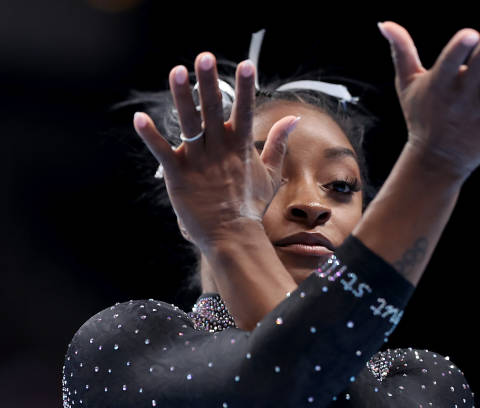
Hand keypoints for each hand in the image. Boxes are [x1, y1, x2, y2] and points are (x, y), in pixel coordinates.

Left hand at [133, 52, 300, 249]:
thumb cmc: (251, 205)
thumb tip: (294, 119)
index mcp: (240, 147)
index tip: (247, 64)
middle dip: (208, 82)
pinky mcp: (178, 175)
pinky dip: (150, 135)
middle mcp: (218, 150)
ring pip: (187, 124)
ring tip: (176, 71)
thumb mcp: (271, 173)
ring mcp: (197, 162)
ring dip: (181, 97)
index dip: (246, 87)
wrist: (231, 235)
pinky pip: (162, 151)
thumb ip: (279, 143)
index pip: (244, 111)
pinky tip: (139, 117)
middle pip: (212, 110)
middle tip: (203, 57)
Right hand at [378, 21, 479, 182]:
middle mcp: (461, 96)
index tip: (470, 35)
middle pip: (477, 71)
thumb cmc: (421, 116)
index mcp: (440, 84)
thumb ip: (401, 51)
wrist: (436, 160)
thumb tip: (384, 23)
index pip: (448, 62)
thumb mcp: (408, 84)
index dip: (459, 49)